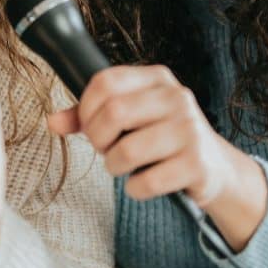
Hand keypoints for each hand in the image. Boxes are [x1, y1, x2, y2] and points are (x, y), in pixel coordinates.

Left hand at [48, 64, 267, 250]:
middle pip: (114, 113)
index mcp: (155, 79)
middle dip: (98, 139)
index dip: (86, 108)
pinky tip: (144, 182)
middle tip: (105, 149)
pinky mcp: (197, 164)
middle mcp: (176, 98)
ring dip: (114, 166)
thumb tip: (52, 121)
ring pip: (127, 150)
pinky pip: (147, 181)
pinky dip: (135, 188)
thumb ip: (88, 116)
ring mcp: (190, 130)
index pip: (104, 82)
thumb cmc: (160, 138)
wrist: (214, 168)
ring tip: (123, 166)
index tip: (89, 126)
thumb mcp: (129, 117)